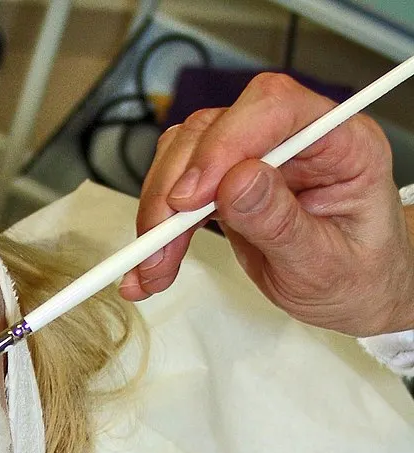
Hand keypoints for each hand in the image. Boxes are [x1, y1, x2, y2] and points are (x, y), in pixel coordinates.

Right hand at [120, 72, 413, 336]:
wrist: (354, 290)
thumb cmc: (357, 274)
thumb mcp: (325, 263)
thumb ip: (282, 222)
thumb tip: (238, 182)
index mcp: (340, 142)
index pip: (274, 108)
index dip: (224, 145)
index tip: (191, 198)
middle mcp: (294, 138)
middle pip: (214, 130)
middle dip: (176, 189)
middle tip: (160, 246)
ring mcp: (255, 156)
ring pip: (184, 154)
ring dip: (158, 211)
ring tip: (154, 266)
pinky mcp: (226, 181)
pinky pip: (177, 186)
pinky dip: (157, 225)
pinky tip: (151, 260)